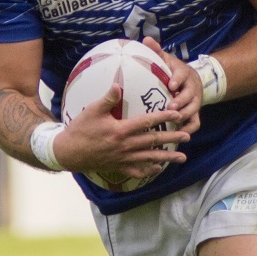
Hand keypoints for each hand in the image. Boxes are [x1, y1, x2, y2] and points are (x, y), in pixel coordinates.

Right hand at [54, 84, 189, 179]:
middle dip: (172, 138)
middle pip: (154, 141)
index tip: (177, 113)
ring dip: (167, 157)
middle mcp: (126, 146)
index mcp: (121, 130)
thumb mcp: (92, 111)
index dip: (164, 116)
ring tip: (182, 157)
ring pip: (150, 158)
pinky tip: (159, 168)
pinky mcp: (119, 167)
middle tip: (187, 135)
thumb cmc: (80, 130)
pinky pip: (138, 170)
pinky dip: (150, 170)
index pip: (147, 122)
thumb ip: (107, 98)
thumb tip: (117, 84)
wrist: (69, 153)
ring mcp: (123, 158)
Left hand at [141, 37, 201, 133]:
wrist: (192, 79)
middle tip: (169, 108)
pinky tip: (176, 134)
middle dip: (181, 102)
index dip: (178, 80)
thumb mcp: (166, 59)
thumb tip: (146, 40)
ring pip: (193, 110)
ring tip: (171, 122)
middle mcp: (192, 88)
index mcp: (183, 73)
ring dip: (184, 116)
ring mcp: (195, 102)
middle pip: (190, 96)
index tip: (171, 85)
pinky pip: (195, 123)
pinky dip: (188, 129)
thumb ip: (156, 51)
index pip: (183, 74)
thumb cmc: (173, 70)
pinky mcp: (195, 113)